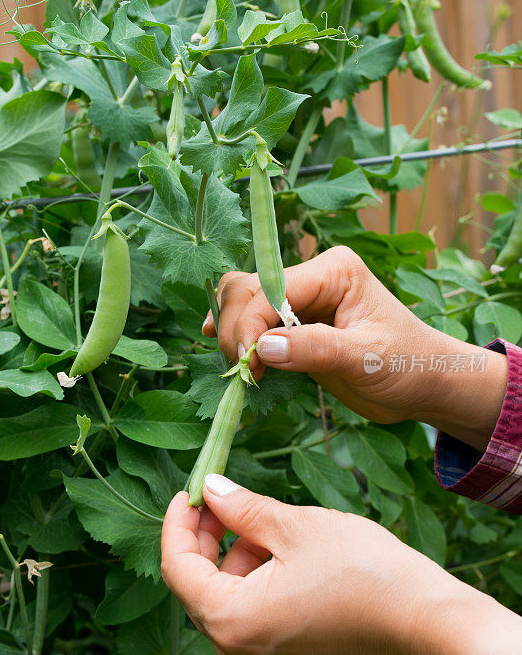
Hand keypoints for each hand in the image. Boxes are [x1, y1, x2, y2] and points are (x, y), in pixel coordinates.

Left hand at [162, 475, 521, 654]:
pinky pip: (248, 612)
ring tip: (261, 518)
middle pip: (197, 584)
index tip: (190, 490)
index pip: (178, 567)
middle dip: (206, 536)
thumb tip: (209, 489)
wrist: (421, 619)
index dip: (178, 523)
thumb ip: (241, 508)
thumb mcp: (293, 527)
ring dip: (233, 554)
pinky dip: (252, 576)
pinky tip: (276, 546)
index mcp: (230, 620)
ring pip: (224, 596)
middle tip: (221, 495)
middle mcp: (236, 650)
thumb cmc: (360, 570)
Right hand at [203, 247, 506, 451]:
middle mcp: (313, 277)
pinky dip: (237, 335)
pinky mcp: (296, 325)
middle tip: (242, 371)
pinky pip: (254, 321)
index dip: (250, 325)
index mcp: (334, 270)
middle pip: (248, 288)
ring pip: (243, 300)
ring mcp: (302, 300)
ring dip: (231, 330)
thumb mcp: (367, 359)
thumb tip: (262, 348)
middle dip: (236, 327)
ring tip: (238, 368)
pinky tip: (228, 352)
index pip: (272, 290)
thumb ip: (316, 349)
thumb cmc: (409, 365)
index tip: (247, 365)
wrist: (425, 384)